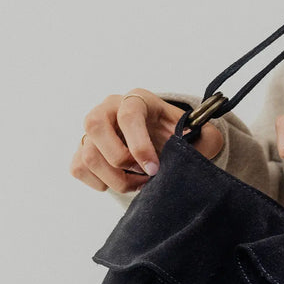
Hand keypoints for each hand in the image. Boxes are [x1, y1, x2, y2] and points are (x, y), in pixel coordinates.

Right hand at [72, 90, 224, 193]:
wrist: (160, 143)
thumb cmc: (176, 135)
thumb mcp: (198, 134)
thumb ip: (205, 139)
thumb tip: (198, 150)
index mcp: (137, 99)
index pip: (128, 114)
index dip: (139, 144)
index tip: (154, 169)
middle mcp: (108, 109)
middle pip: (94, 126)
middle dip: (119, 160)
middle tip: (143, 175)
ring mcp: (91, 130)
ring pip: (87, 155)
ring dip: (114, 178)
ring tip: (138, 183)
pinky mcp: (81, 149)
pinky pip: (78, 168)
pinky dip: (100, 183)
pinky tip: (121, 182)